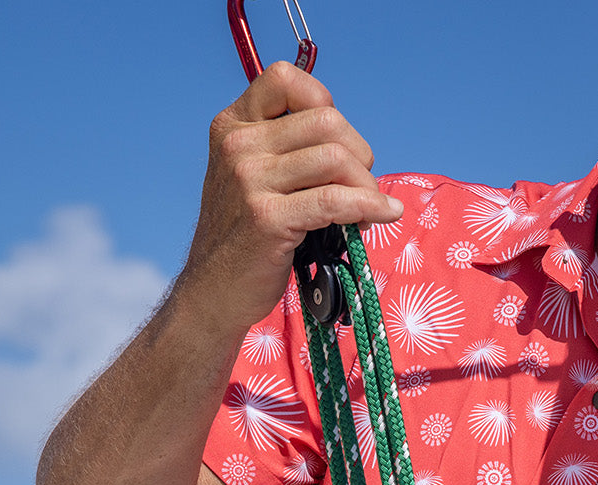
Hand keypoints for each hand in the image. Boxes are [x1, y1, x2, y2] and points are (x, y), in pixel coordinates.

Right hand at [182, 62, 404, 332]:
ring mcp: (249, 180)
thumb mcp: (252, 177)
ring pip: (335, 158)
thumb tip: (351, 145)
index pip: (286, 79)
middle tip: (360, 186)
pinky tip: (384, 215)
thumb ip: (287, 149)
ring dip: (366, 185)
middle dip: (357, 153)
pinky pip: (334, 202)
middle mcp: (238, 145)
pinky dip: (368, 207)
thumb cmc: (245, 238)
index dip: (324, 103)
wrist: (213, 292)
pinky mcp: (267, 219)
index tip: (337, 141)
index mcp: (233, 125)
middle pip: (325, 121)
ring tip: (368, 207)